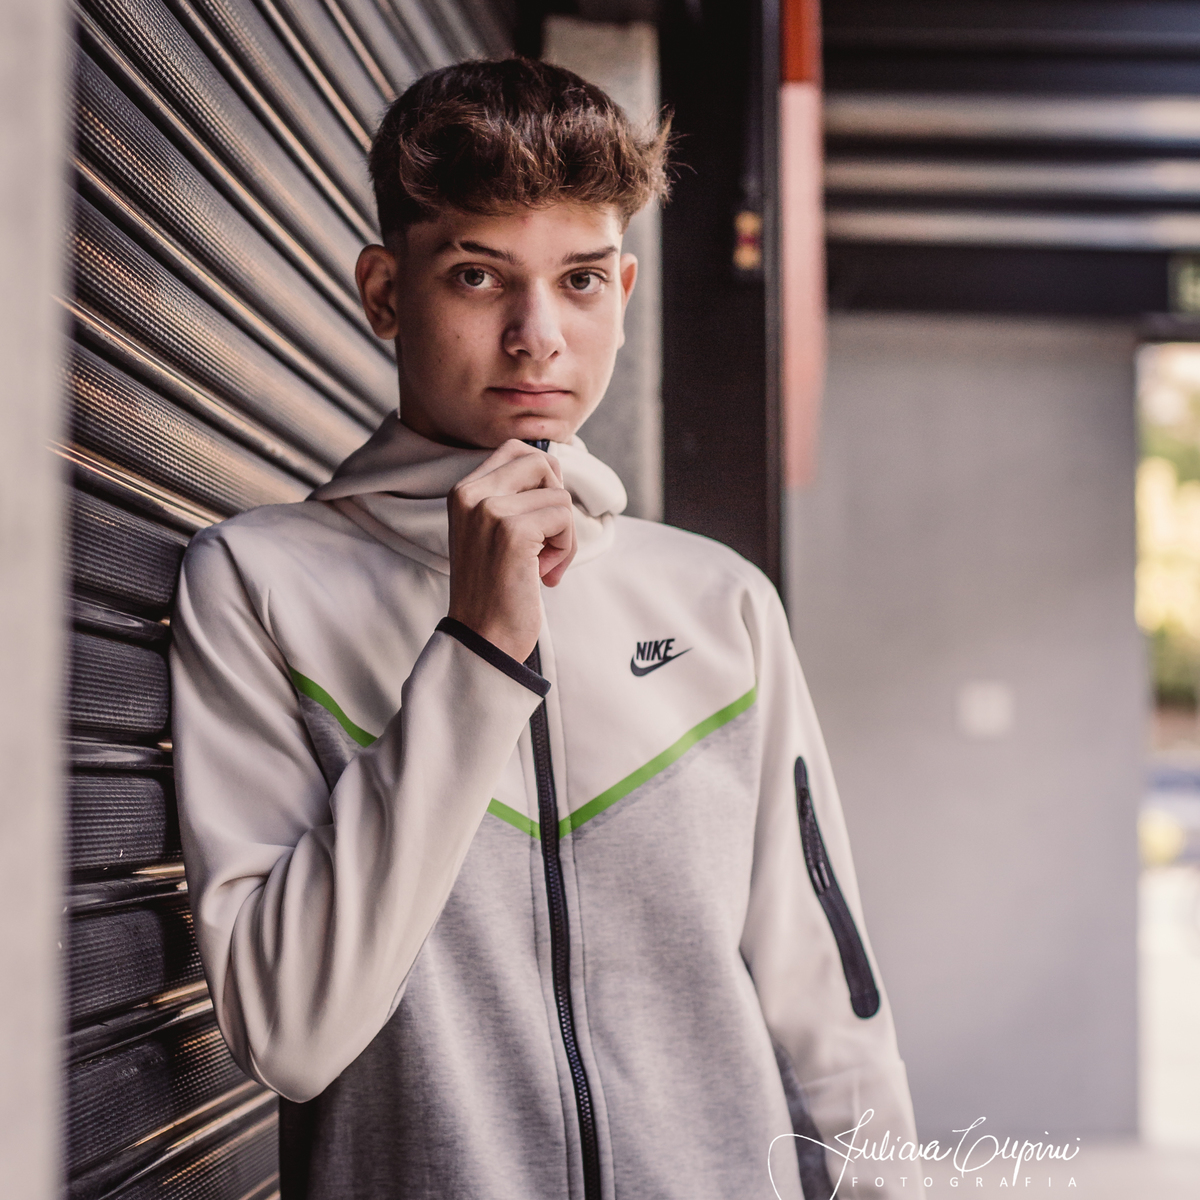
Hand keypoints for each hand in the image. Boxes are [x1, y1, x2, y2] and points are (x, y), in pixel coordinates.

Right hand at [447, 440, 576, 662]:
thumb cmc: (497, 588)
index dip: (543, 478)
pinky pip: (564, 519)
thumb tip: (554, 463)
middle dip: (557, 501)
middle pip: (541, 463)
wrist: (483, 637)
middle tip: (548, 539)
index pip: (515, 450)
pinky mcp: (512, 532)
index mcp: (463, 491)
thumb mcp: (493, 532)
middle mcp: (471, 494)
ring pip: (559, 495)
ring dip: (564, 534)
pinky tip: (545, 573)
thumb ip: (513, 497)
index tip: (541, 517)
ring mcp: (489, 511)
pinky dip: (566, 548)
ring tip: (543, 564)